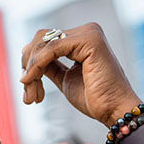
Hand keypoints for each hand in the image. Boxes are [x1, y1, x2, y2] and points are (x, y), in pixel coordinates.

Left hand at [19, 23, 140, 125]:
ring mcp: (89, 33)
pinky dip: (37, 65)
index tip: (28, 90)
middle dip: (28, 66)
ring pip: (43, 42)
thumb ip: (50, 67)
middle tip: (28, 95)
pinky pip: (51, 48)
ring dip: (31, 69)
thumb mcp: (65, 80)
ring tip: (32, 95)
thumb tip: (29, 62)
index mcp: (82, 39)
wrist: (115, 111)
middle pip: (41, 38)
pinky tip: (31, 81)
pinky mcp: (89, 40)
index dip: (30, 64)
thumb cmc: (96, 100)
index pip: (45, 41)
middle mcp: (86, 31)